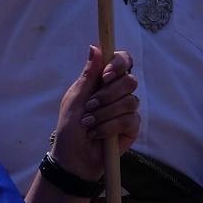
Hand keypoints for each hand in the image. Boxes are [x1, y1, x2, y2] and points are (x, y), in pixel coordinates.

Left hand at [49, 46, 138, 182]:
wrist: (74, 155)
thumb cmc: (70, 126)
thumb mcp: (75, 98)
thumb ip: (89, 74)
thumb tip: (95, 47)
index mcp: (104, 81)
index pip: (123, 61)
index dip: (119, 64)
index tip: (105, 76)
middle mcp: (118, 92)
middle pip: (130, 81)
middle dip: (108, 95)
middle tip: (90, 106)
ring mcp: (127, 109)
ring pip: (130, 101)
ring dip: (105, 113)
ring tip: (89, 123)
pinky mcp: (132, 126)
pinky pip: (129, 120)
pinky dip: (109, 127)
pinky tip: (97, 133)